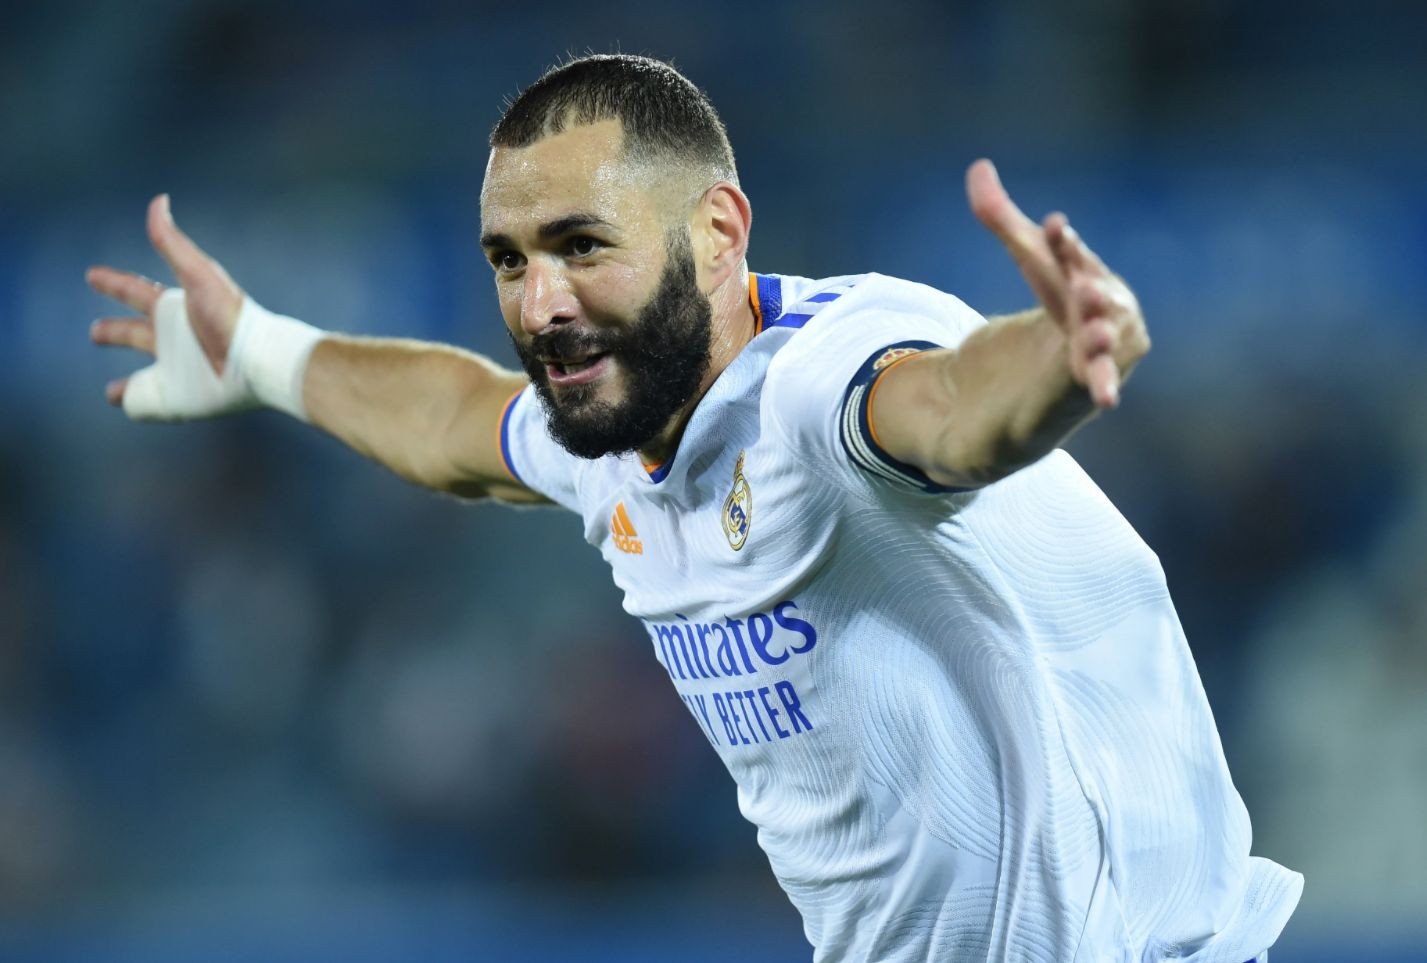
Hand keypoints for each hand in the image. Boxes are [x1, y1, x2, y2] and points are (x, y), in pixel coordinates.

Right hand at [88, 195, 245, 415]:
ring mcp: (175, 372)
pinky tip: (125, 406)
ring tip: (112, 392)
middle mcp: (173, 342)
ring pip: (142, 378)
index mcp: (175, 309)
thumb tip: (158, 200)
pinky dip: (134, 404)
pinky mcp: (178, 400)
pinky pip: (148, 404)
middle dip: (114, 332)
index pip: (136, 292)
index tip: (92, 275)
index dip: (114, 283)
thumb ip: (173, 243)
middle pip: (135, 335)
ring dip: (124, 384)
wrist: (262, 362)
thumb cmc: (234, 318)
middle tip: (94, 332)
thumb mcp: (199, 276)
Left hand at [966, 159, 1147, 407]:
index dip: (1065, 246)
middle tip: (1085, 285)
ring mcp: (1103, 348)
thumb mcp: (1028, 261)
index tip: (1054, 226)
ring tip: (1096, 331)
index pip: (1073, 258)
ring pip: (1108, 340)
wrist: (1061, 362)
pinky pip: (1101, 383)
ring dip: (1102, 335)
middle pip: (1099, 298)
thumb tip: (979, 165)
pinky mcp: (1091, 383)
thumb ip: (1002, 218)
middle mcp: (1104, 311)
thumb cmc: (1051, 307)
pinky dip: (1104, 387)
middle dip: (1094, 290)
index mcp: (1087, 276)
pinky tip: (1105, 397)